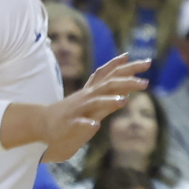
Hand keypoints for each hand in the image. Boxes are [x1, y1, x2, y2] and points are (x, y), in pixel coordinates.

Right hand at [5, 55, 147, 161]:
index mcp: (93, 91)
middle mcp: (87, 97)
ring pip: (95, 103)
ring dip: (109, 102)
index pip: (112, 74)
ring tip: (123, 102)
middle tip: (146, 82)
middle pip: (109, 85)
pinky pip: (78, 123)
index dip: (128, 67)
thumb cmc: (71, 111)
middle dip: (127, 82)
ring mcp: (78, 110)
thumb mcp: (92, 99)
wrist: (41, 122)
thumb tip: (128, 86)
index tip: (146, 61)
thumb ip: (108, 90)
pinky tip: (95, 126)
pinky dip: (86, 124)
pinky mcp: (69, 124)